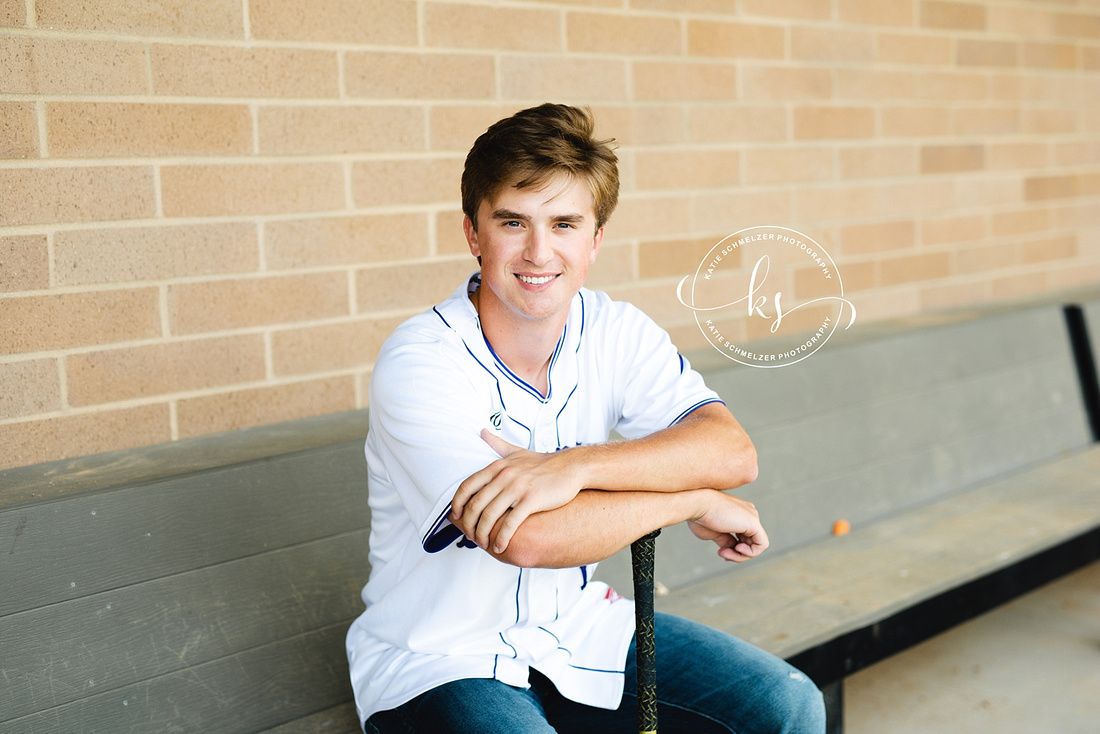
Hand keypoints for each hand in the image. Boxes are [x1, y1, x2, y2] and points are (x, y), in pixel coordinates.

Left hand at [450, 430, 584, 553]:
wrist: (570, 467)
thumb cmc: (543, 463)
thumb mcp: (516, 451)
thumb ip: (497, 444)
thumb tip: (482, 432)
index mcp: (497, 466)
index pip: (466, 487)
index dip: (457, 505)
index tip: (456, 518)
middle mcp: (504, 476)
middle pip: (475, 505)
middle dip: (468, 526)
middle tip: (470, 536)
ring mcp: (517, 488)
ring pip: (490, 516)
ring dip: (483, 535)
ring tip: (484, 544)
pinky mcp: (531, 500)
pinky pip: (510, 523)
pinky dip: (502, 538)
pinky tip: (500, 546)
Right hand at [687, 491, 768, 561]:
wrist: (697, 505)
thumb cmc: (700, 517)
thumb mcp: (715, 533)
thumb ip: (726, 541)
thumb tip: (733, 549)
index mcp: (739, 515)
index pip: (744, 538)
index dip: (734, 550)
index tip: (721, 552)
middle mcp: (748, 514)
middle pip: (751, 542)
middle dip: (737, 554)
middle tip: (722, 554)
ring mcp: (752, 517)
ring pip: (756, 545)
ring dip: (741, 556)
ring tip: (725, 553)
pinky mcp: (753, 523)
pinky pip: (762, 544)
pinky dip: (750, 552)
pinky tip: (737, 549)